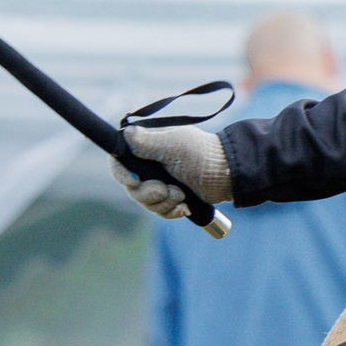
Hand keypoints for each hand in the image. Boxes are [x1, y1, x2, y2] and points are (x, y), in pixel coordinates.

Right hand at [111, 124, 229, 220]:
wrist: (226, 175)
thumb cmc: (201, 154)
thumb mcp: (174, 146)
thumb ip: (147, 143)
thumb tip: (125, 134)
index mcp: (146, 146)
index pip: (119, 160)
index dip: (122, 173)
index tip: (134, 181)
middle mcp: (148, 164)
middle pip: (131, 187)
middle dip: (150, 193)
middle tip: (168, 190)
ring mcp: (159, 182)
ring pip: (145, 202)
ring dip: (164, 203)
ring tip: (182, 195)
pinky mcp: (170, 197)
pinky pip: (159, 211)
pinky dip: (172, 211)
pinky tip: (185, 207)